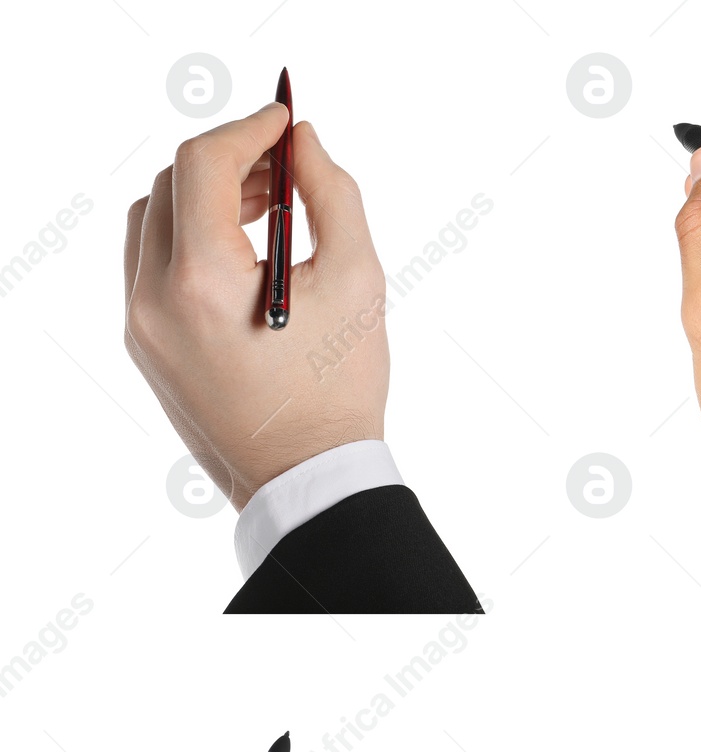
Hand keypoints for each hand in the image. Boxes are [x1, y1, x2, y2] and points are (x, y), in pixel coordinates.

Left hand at [125, 104, 388, 510]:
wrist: (308, 478)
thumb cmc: (340, 392)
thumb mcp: (357, 284)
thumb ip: (333, 197)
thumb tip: (306, 144)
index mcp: (204, 282)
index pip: (202, 164)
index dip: (247, 129)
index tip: (284, 121)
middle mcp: (154, 299)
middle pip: (171, 184)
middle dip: (227, 161)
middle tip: (284, 168)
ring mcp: (141, 325)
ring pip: (151, 221)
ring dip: (201, 198)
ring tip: (263, 211)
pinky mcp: (144, 346)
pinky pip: (149, 265)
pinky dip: (188, 240)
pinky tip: (240, 256)